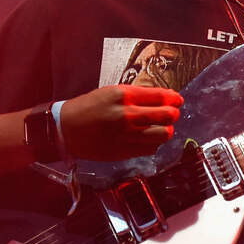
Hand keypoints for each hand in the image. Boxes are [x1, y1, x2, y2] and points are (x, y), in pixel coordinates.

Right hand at [58, 85, 182, 159]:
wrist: (67, 129)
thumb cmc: (88, 108)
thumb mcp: (112, 92)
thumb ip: (137, 95)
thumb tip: (162, 97)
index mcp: (124, 96)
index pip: (161, 96)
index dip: (174, 98)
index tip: (177, 99)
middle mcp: (127, 115)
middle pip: (167, 116)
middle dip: (174, 113)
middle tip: (172, 113)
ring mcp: (127, 135)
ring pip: (163, 134)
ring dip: (166, 130)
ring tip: (160, 127)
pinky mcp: (125, 151)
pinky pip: (151, 149)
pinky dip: (153, 144)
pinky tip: (146, 138)